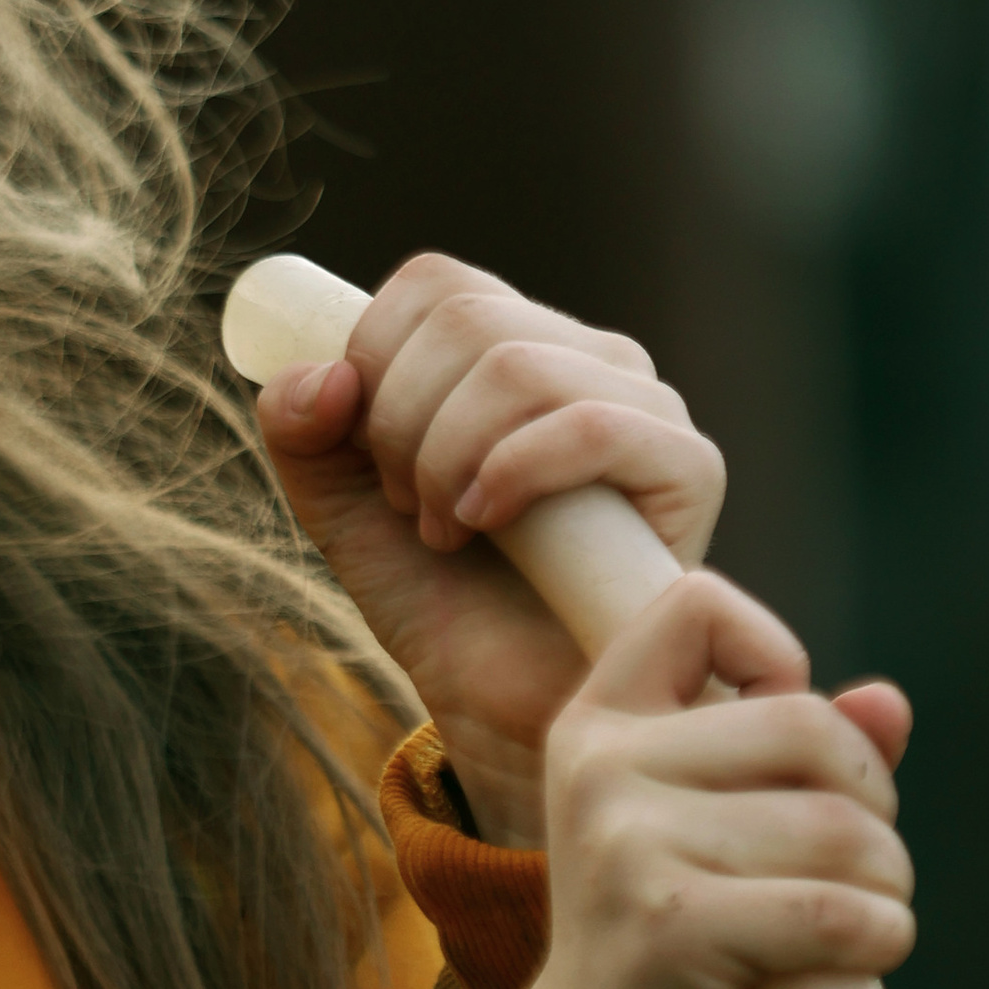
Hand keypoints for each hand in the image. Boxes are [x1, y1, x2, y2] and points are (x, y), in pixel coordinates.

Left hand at [256, 252, 725, 843]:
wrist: (501, 704)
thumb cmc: (438, 597)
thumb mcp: (339, 506)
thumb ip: (300, 429)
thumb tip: (323, 373)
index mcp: (516, 342)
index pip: (435, 283)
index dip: (372, 358)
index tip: (368, 454)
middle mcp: (589, 358)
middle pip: (466, 318)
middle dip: (400, 420)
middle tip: (406, 505)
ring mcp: (645, 407)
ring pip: (517, 367)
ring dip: (445, 457)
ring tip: (444, 530)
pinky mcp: (688, 468)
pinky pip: (594, 425)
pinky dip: (513, 471)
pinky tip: (483, 523)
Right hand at [444, 575, 915, 988]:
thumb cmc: (666, 937)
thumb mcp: (707, 824)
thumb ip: (792, 754)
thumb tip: (888, 703)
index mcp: (597, 722)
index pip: (696, 604)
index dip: (773, 655)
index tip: (781, 749)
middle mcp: (600, 767)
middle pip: (809, 725)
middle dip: (869, 797)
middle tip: (855, 862)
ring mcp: (628, 846)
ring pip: (840, 827)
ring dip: (886, 882)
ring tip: (857, 918)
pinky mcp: (672, 928)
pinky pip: (836, 910)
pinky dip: (882, 937)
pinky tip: (866, 954)